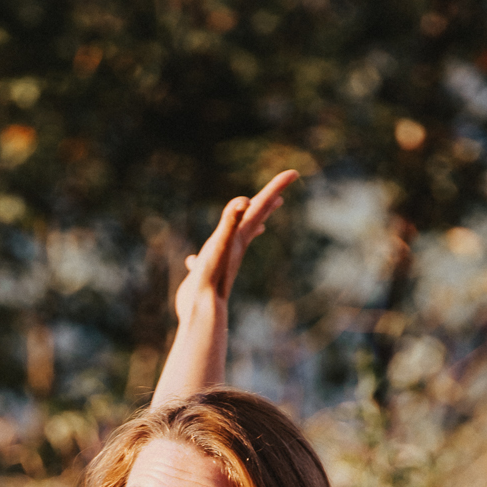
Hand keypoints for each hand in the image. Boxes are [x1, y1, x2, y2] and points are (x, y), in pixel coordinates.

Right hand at [173, 171, 297, 324]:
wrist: (202, 312)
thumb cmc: (212, 277)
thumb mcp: (220, 244)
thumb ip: (231, 222)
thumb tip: (245, 201)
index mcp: (240, 236)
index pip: (261, 206)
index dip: (276, 187)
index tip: (293, 173)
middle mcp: (235, 247)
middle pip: (255, 221)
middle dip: (266, 206)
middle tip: (279, 196)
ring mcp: (222, 260)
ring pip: (237, 240)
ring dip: (246, 229)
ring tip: (256, 224)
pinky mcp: (207, 274)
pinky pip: (209, 260)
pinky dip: (205, 256)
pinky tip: (192, 261)